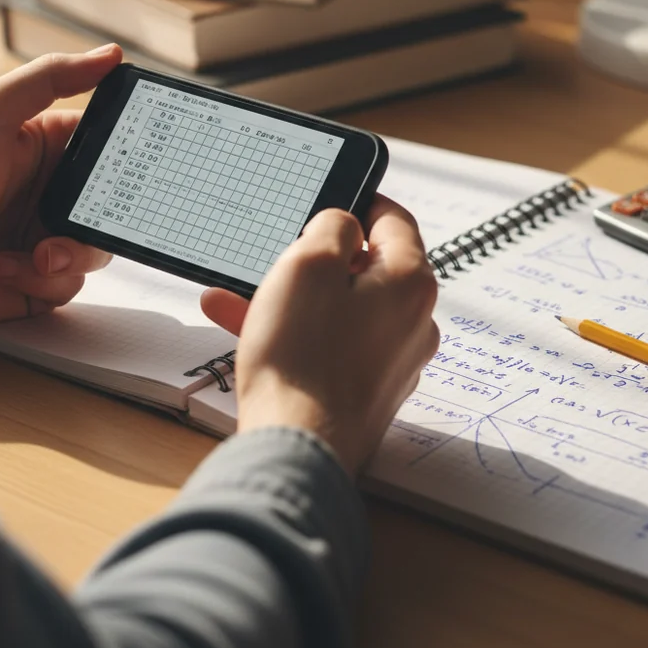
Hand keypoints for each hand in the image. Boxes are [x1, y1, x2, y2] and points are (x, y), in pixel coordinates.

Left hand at [0, 46, 123, 330]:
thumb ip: (49, 78)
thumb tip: (112, 54)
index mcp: (52, 150)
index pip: (110, 145)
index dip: (131, 154)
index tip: (147, 160)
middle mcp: (57, 195)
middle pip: (115, 205)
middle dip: (102, 217)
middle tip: (79, 217)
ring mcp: (52, 238)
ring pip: (99, 250)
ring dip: (69, 253)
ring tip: (36, 254)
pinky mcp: (43, 281)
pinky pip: (72, 284)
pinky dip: (40, 279)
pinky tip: (4, 268)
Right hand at [201, 195, 438, 473]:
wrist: (298, 448)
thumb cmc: (302, 356)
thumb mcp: (307, 263)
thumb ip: (332, 228)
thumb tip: (345, 225)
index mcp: (411, 282)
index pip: (394, 220)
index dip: (360, 202)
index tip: (331, 200)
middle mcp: (414, 321)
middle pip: (366, 269)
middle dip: (314, 259)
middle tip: (277, 255)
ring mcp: (393, 360)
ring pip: (339, 309)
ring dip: (291, 298)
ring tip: (233, 295)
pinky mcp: (368, 390)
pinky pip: (332, 344)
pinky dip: (296, 333)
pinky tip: (242, 328)